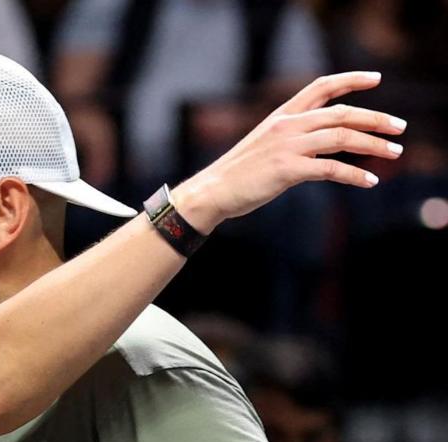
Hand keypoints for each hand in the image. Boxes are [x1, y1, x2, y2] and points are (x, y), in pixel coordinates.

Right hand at [172, 71, 405, 232]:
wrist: (213, 190)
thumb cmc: (239, 172)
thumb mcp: (265, 143)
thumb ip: (293, 136)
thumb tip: (323, 139)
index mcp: (282, 115)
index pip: (321, 87)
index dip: (351, 80)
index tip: (376, 79)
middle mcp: (287, 125)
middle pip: (342, 114)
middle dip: (376, 119)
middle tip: (400, 127)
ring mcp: (287, 147)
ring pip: (342, 138)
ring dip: (373, 146)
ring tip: (394, 153)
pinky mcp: (287, 170)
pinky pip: (331, 169)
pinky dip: (354, 175)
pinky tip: (370, 182)